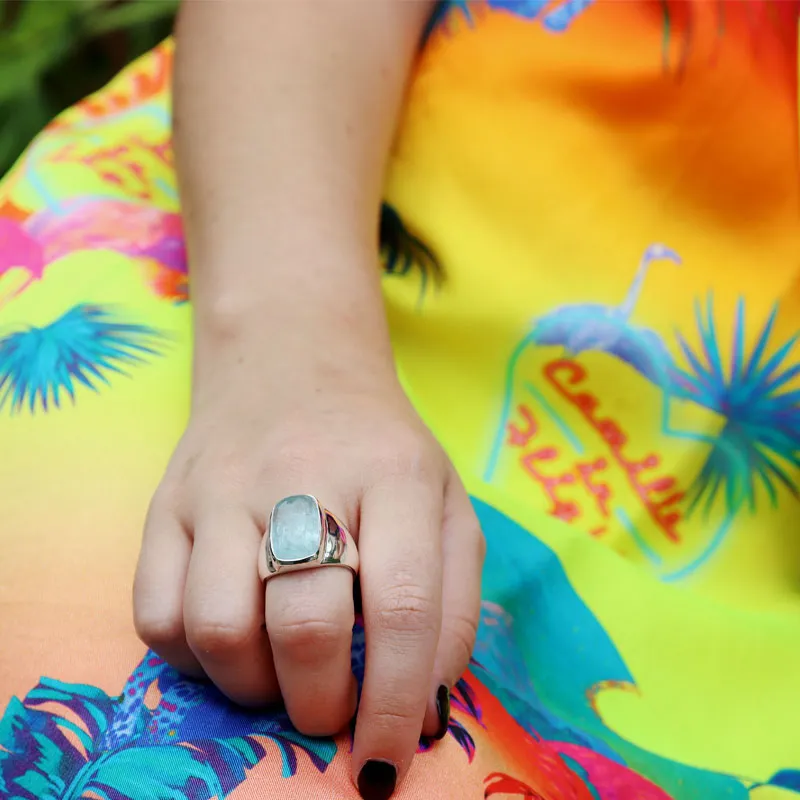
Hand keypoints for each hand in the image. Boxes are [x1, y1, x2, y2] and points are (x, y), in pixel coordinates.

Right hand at [133, 354, 484, 795]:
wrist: (291, 364)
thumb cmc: (378, 448)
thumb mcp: (445, 501)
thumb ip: (455, 599)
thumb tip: (428, 703)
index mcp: (394, 475)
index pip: (403, 604)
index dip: (399, 700)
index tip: (390, 760)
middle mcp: (304, 475)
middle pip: (305, 625)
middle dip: (323, 703)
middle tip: (334, 710)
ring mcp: (223, 489)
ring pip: (219, 628)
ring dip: (254, 686)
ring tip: (282, 672)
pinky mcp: (165, 504)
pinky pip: (157, 615)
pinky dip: (194, 659)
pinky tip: (234, 638)